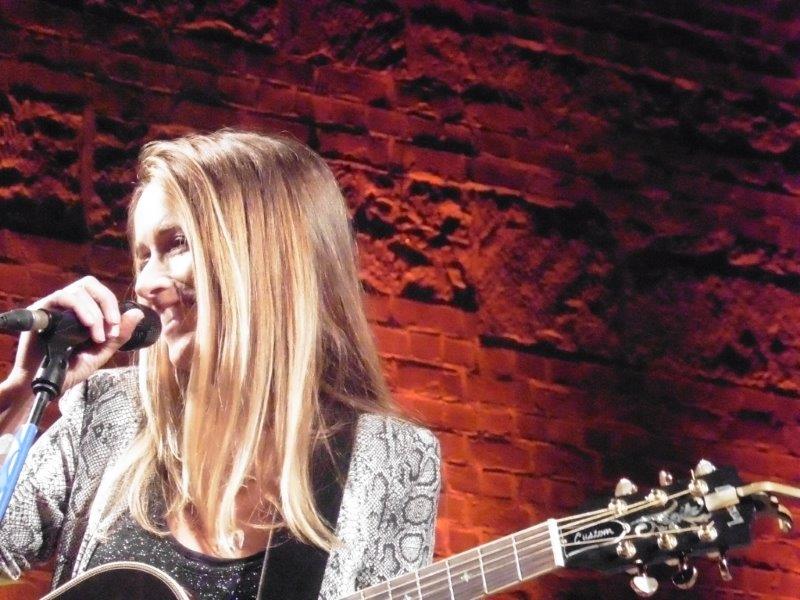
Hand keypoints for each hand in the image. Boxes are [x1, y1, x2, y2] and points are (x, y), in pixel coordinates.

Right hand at [2, 276, 143, 399]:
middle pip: (90, 285)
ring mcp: (53, 306)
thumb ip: (118, 335)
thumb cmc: (70, 369)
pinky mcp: (40, 311)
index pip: (100, 294)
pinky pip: (61, 297)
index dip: (113, 307)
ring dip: (94, 312)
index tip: (116, 329)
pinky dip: (79, 307)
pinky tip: (88, 325)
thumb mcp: (100, 352)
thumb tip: (138, 313)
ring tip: (97, 335)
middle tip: (112, 326)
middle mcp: (67, 305)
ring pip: (78, 291)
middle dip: (107, 303)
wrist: (45, 385)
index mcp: (82, 312)